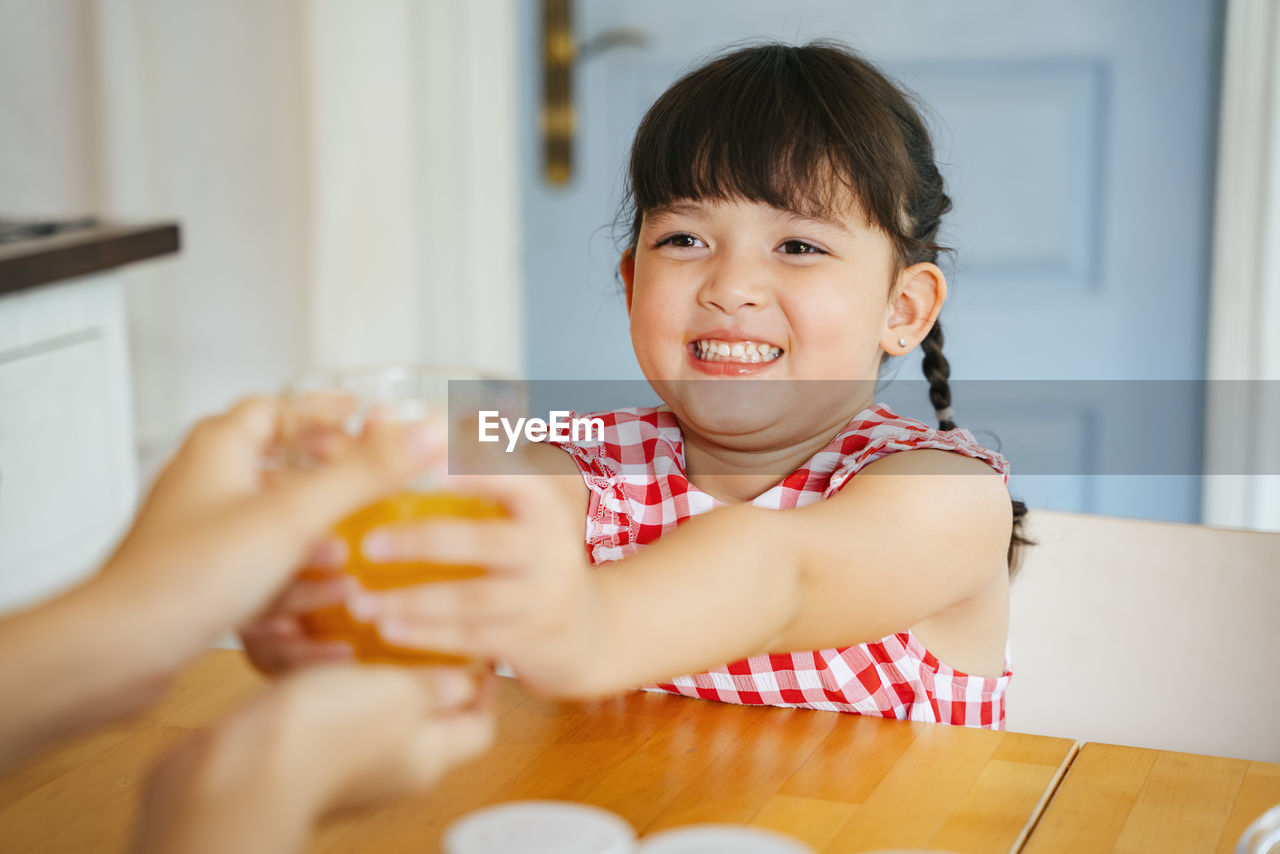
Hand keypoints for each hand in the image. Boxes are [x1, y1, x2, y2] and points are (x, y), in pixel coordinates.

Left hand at [96, 396, 442, 670]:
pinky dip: (294, 575)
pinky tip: (325, 600)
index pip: (278, 406)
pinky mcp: (201, 577)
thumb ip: (366, 472)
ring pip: (271, 518)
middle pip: (277, 460)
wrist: (119, 651)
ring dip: (317, 532)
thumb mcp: (295, 516)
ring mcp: (201, 532)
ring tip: (357, 551)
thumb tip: (427, 431)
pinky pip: (260, 563)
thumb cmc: (185, 578)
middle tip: (370, 481)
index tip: (366, 416)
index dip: (325, 410)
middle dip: (329, 475)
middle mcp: (207, 483)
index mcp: (221, 448)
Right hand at [135, 664, 494, 853]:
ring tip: (372, 629)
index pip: (478, 727)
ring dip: (374, 670)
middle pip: (428, 718)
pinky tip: (321, 649)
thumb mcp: (400, 695)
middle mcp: (391, 767)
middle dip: (429, 673)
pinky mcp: (299, 750)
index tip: (483, 649)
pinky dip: (331, 678)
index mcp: (427, 758)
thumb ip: (437, 685)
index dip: (486, 689)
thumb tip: (467, 681)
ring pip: (374, 709)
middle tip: (427, 629)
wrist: (234, 772)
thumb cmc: (322, 737)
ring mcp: (343, 762)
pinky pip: (328, 710)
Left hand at [348, 473, 602, 695]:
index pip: (512, 477)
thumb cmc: (527, 553)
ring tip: (359, 600)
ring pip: (474, 599)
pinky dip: (426, 636)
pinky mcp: (529, 641)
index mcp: (543, 503)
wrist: (585, 631)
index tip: (423, 464)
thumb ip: (457, 466)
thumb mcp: (514, 508)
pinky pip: (472, 639)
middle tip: (369, 543)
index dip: (472, 469)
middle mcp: (551, 547)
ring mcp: (542, 598)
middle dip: (425, 541)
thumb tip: (377, 418)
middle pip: (487, 541)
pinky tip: (385, 630)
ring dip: (413, 600)